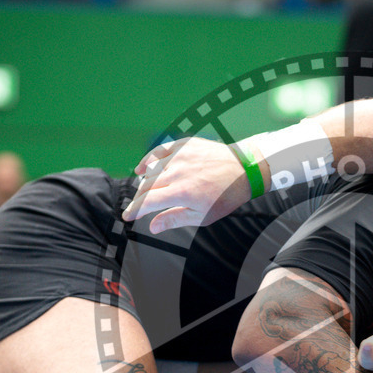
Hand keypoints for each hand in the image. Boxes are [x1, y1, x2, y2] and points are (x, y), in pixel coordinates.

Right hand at [122, 137, 251, 232]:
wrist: (244, 169)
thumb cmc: (226, 196)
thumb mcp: (202, 216)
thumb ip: (174, 219)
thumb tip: (152, 227)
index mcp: (181, 192)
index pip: (147, 202)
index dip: (134, 210)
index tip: (128, 216)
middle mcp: (177, 172)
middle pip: (146, 186)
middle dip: (139, 198)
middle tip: (138, 207)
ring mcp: (180, 156)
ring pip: (151, 169)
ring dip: (144, 182)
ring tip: (143, 191)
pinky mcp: (184, 145)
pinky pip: (159, 152)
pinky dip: (148, 160)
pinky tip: (143, 168)